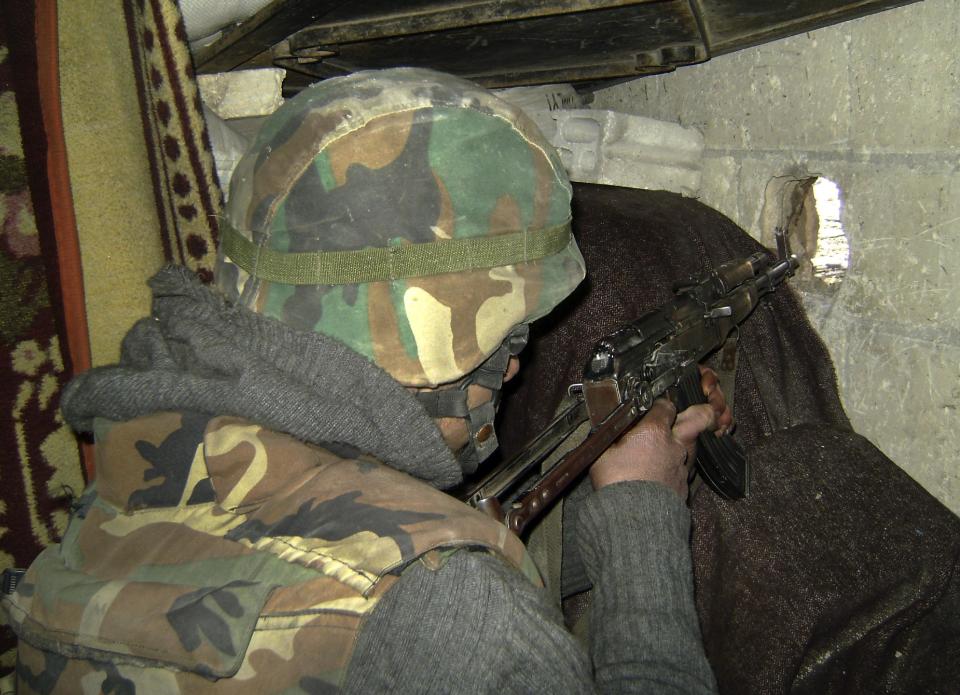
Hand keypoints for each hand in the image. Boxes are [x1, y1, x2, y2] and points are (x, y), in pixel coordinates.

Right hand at [588, 366, 732, 497]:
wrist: (634, 517)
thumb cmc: (617, 483)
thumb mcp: (603, 453)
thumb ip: (611, 438)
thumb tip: (608, 430)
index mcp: (654, 431)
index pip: (664, 406)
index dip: (659, 405)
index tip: (652, 407)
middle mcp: (674, 445)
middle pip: (698, 419)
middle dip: (701, 413)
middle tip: (695, 412)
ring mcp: (682, 466)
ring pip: (690, 446)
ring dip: (682, 443)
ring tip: (667, 448)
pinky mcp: (684, 485)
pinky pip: (683, 469)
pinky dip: (675, 468)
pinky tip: (661, 474)